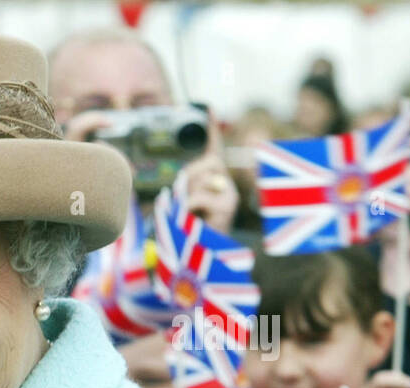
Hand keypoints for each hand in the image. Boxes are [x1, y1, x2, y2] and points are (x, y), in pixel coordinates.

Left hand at [175, 113, 237, 233]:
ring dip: (188, 196)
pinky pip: (199, 196)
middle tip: (183, 200)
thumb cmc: (190, 233)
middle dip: (189, 177)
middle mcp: (227, 184)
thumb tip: (179, 182)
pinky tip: (192, 218)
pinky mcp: (227, 206)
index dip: (211, 130)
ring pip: (201, 179)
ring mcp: (229, 195)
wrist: (202, 259)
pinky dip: (189, 207)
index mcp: (215, 182)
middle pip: (206, 163)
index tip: (208, 107)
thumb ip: (184, 190)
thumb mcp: (183, 207)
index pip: (214, 150)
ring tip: (189, 215)